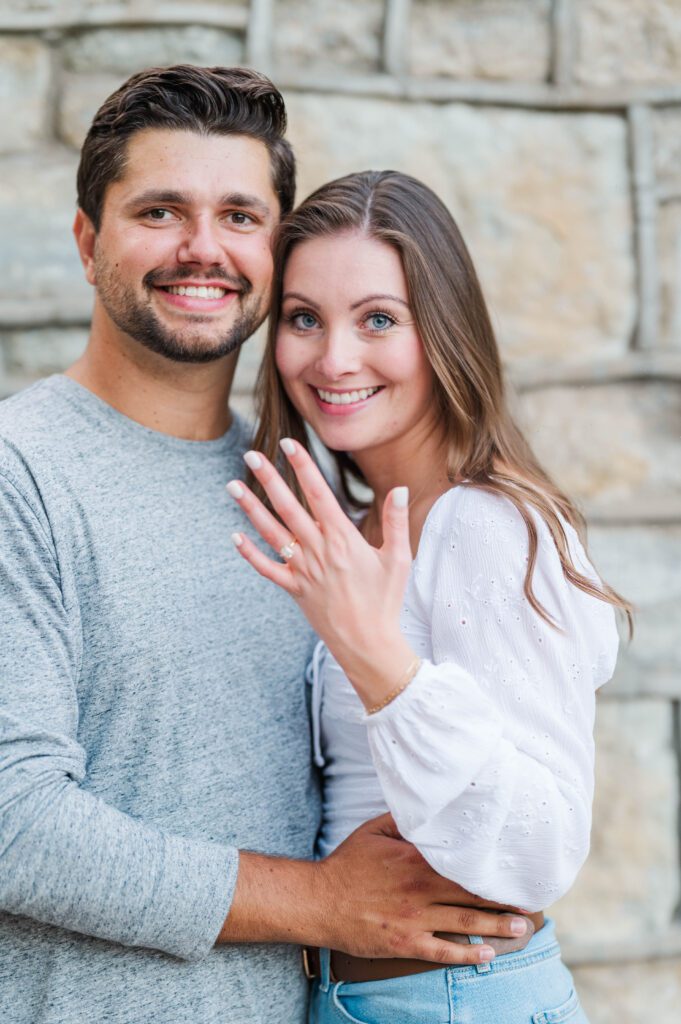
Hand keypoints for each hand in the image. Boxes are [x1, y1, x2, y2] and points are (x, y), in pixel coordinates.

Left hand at [227, 441, 414, 706]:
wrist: (368, 644)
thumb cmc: (386, 601)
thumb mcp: (399, 559)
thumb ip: (396, 522)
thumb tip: (398, 488)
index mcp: (343, 539)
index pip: (319, 493)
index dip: (303, 467)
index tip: (289, 445)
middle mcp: (318, 550)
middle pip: (288, 507)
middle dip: (269, 478)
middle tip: (251, 454)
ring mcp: (303, 570)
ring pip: (271, 533)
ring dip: (251, 508)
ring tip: (232, 486)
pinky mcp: (294, 590)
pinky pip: (267, 569)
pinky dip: (250, 554)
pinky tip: (234, 536)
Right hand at [314, 814, 530, 963]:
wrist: (319, 900)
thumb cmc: (348, 863)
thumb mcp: (374, 830)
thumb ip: (405, 819)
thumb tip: (430, 808)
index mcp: (416, 858)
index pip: (463, 861)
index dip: (491, 866)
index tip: (515, 866)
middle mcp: (420, 888)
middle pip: (472, 893)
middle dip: (504, 899)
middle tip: (532, 901)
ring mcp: (414, 918)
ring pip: (464, 922)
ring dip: (497, 926)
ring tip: (522, 928)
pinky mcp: (404, 943)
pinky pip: (442, 952)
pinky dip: (466, 955)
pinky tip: (486, 955)